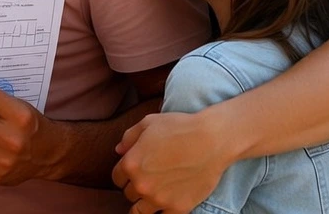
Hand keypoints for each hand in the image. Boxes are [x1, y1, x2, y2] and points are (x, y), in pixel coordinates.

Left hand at [112, 112, 231, 212]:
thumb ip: (129, 137)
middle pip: (129, 194)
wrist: (212, 140)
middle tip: (149, 179)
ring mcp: (159, 199)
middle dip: (136, 187)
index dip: (124, 174)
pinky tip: (167, 204)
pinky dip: (163, 212)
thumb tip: (119, 150)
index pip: (117, 178)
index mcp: (130, 164)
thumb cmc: (180, 127)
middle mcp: (141, 185)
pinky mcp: (178, 208)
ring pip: (140, 212)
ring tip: (153, 196)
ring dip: (144, 204)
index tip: (134, 171)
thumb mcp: (148, 123)